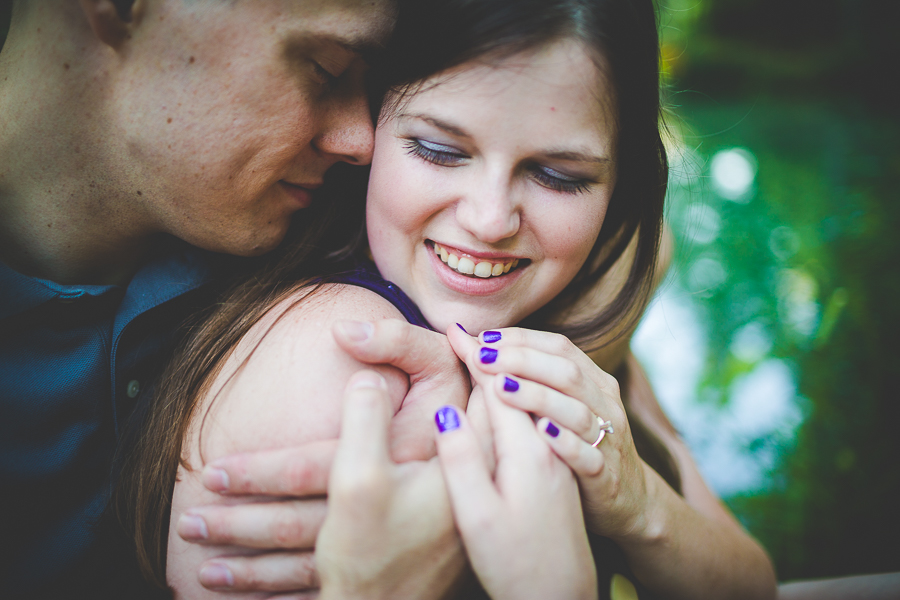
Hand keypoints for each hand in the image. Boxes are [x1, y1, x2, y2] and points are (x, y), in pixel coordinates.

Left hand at [180, 319, 469, 592]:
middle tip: (190, 525)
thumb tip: (341, 328)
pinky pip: (327, 590)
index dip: (260, 474)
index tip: (213, 471)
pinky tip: (254, 597)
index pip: (313, 470)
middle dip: (238, 529)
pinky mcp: (389, 566)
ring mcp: (387, 548)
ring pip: (306, 569)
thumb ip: (397, 343)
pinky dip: (286, 596)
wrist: (508, 489)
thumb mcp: (442, 371)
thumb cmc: (469, 425)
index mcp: (391, 463)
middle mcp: (385, 512)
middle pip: (296, 529)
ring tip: (202, 573)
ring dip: (250, 574)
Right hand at [434, 343, 596, 599]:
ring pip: (535, 393)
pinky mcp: (559, 468)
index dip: (473, 355)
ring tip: (484, 347)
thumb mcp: (477, 518)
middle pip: (522, 382)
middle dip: (492, 350)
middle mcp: (549, 445)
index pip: (499, 385)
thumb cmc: (515, 566)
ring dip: (512, 366)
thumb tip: (447, 411)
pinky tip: (507, 390)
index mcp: (527, 451)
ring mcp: (557, 455)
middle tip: (460, 329)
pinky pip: (540, 410)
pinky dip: (521, 388)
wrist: (562, 599)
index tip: (450, 329)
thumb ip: (462, 461)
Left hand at [447, 325, 651, 542]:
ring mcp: (609, 440)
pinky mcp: (606, 477)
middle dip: (521, 360)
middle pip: (566, 372)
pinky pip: (588, 457)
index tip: (482, 338)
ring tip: (499, 387)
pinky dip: (564, 443)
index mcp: (593, 382)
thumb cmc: (576, 447)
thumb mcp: (558, 409)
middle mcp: (604, 405)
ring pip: (577, 411)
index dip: (521, 339)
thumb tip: (474, 348)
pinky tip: (538, 432)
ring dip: (537, 396)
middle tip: (481, 356)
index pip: (559, 348)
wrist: (628, 501)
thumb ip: (528, 380)